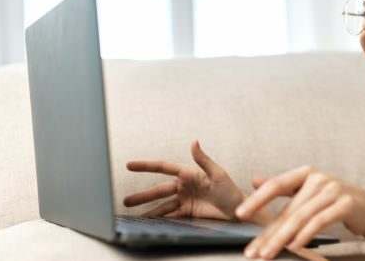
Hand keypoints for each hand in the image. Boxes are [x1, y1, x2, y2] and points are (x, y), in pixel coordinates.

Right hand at [123, 140, 243, 220]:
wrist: (238, 212)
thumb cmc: (230, 191)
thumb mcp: (217, 174)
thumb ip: (203, 159)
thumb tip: (194, 141)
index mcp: (189, 173)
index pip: (163, 168)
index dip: (146, 166)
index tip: (129, 165)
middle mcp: (184, 186)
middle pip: (158, 190)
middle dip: (142, 196)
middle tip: (126, 201)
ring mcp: (184, 200)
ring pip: (161, 205)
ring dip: (148, 210)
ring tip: (133, 215)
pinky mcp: (187, 213)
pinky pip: (169, 216)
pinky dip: (159, 219)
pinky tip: (148, 222)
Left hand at [235, 165, 364, 259]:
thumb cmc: (333, 200)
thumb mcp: (307, 189)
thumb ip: (282, 187)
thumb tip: (254, 180)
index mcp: (305, 173)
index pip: (276, 185)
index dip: (257, 199)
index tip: (239, 214)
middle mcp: (318, 179)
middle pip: (287, 208)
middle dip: (267, 233)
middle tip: (252, 250)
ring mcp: (333, 190)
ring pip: (301, 217)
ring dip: (282, 238)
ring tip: (268, 254)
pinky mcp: (345, 204)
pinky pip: (320, 221)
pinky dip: (305, 234)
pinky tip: (294, 246)